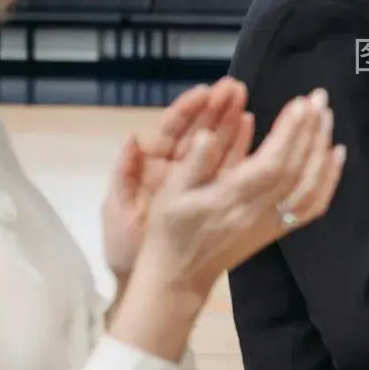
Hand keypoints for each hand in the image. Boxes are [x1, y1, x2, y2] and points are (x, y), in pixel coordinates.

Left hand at [102, 81, 245, 286]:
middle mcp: (177, 169)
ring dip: (230, 121)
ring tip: (245, 99)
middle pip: (198, 132)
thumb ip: (124, 175)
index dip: (188, 110)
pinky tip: (250, 127)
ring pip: (215, 146)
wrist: (144, 283)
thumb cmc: (125, 248)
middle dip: (215, 108)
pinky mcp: (213, 197)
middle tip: (235, 87)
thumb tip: (131, 138)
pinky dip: (239, 147)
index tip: (205, 91)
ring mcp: (197, 182)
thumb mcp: (118, 211)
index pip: (172, 132)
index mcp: (152, 168)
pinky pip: (228, 168)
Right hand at [131, 89, 344, 297]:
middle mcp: (258, 213)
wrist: (180, 278)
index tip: (300, 103)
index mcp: (231, 200)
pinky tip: (334, 156)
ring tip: (326, 117)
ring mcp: (272, 223)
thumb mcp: (169, 195)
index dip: (289, 133)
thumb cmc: (170, 231)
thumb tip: (207, 134)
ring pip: (310, 186)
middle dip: (310, 131)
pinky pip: (312, 206)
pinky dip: (329, 179)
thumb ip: (192, 164)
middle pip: (297, 169)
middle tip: (319, 96)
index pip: (271, 163)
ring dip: (322, 149)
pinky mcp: (278, 231)